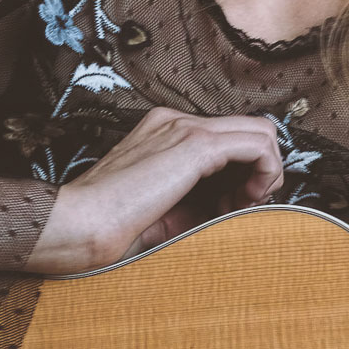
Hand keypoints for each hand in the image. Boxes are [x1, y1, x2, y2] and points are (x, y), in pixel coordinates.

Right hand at [24, 107, 284, 274]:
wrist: (81, 224)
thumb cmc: (113, 227)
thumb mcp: (168, 211)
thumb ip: (200, 201)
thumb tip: (238, 206)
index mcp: (164, 132)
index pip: (227, 136)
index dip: (243, 172)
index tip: (234, 206)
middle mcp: (175, 121)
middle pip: (249, 129)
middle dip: (260, 170)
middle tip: (246, 205)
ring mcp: (185, 128)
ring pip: (260, 131)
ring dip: (267, 171)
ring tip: (248, 204)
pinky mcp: (195, 144)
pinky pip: (257, 145)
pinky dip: (266, 172)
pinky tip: (249, 198)